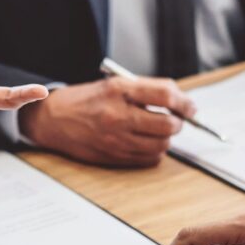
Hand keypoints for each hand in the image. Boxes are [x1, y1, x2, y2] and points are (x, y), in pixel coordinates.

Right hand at [18, 76, 196, 166]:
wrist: (53, 119)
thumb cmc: (86, 100)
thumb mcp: (114, 84)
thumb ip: (145, 90)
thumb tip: (180, 102)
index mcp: (119, 90)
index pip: (165, 94)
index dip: (184, 102)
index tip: (191, 107)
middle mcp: (117, 115)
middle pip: (168, 124)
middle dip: (178, 122)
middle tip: (175, 119)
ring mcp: (115, 139)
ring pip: (161, 144)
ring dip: (166, 138)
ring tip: (157, 130)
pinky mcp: (113, 156)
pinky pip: (148, 159)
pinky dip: (154, 152)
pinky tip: (144, 142)